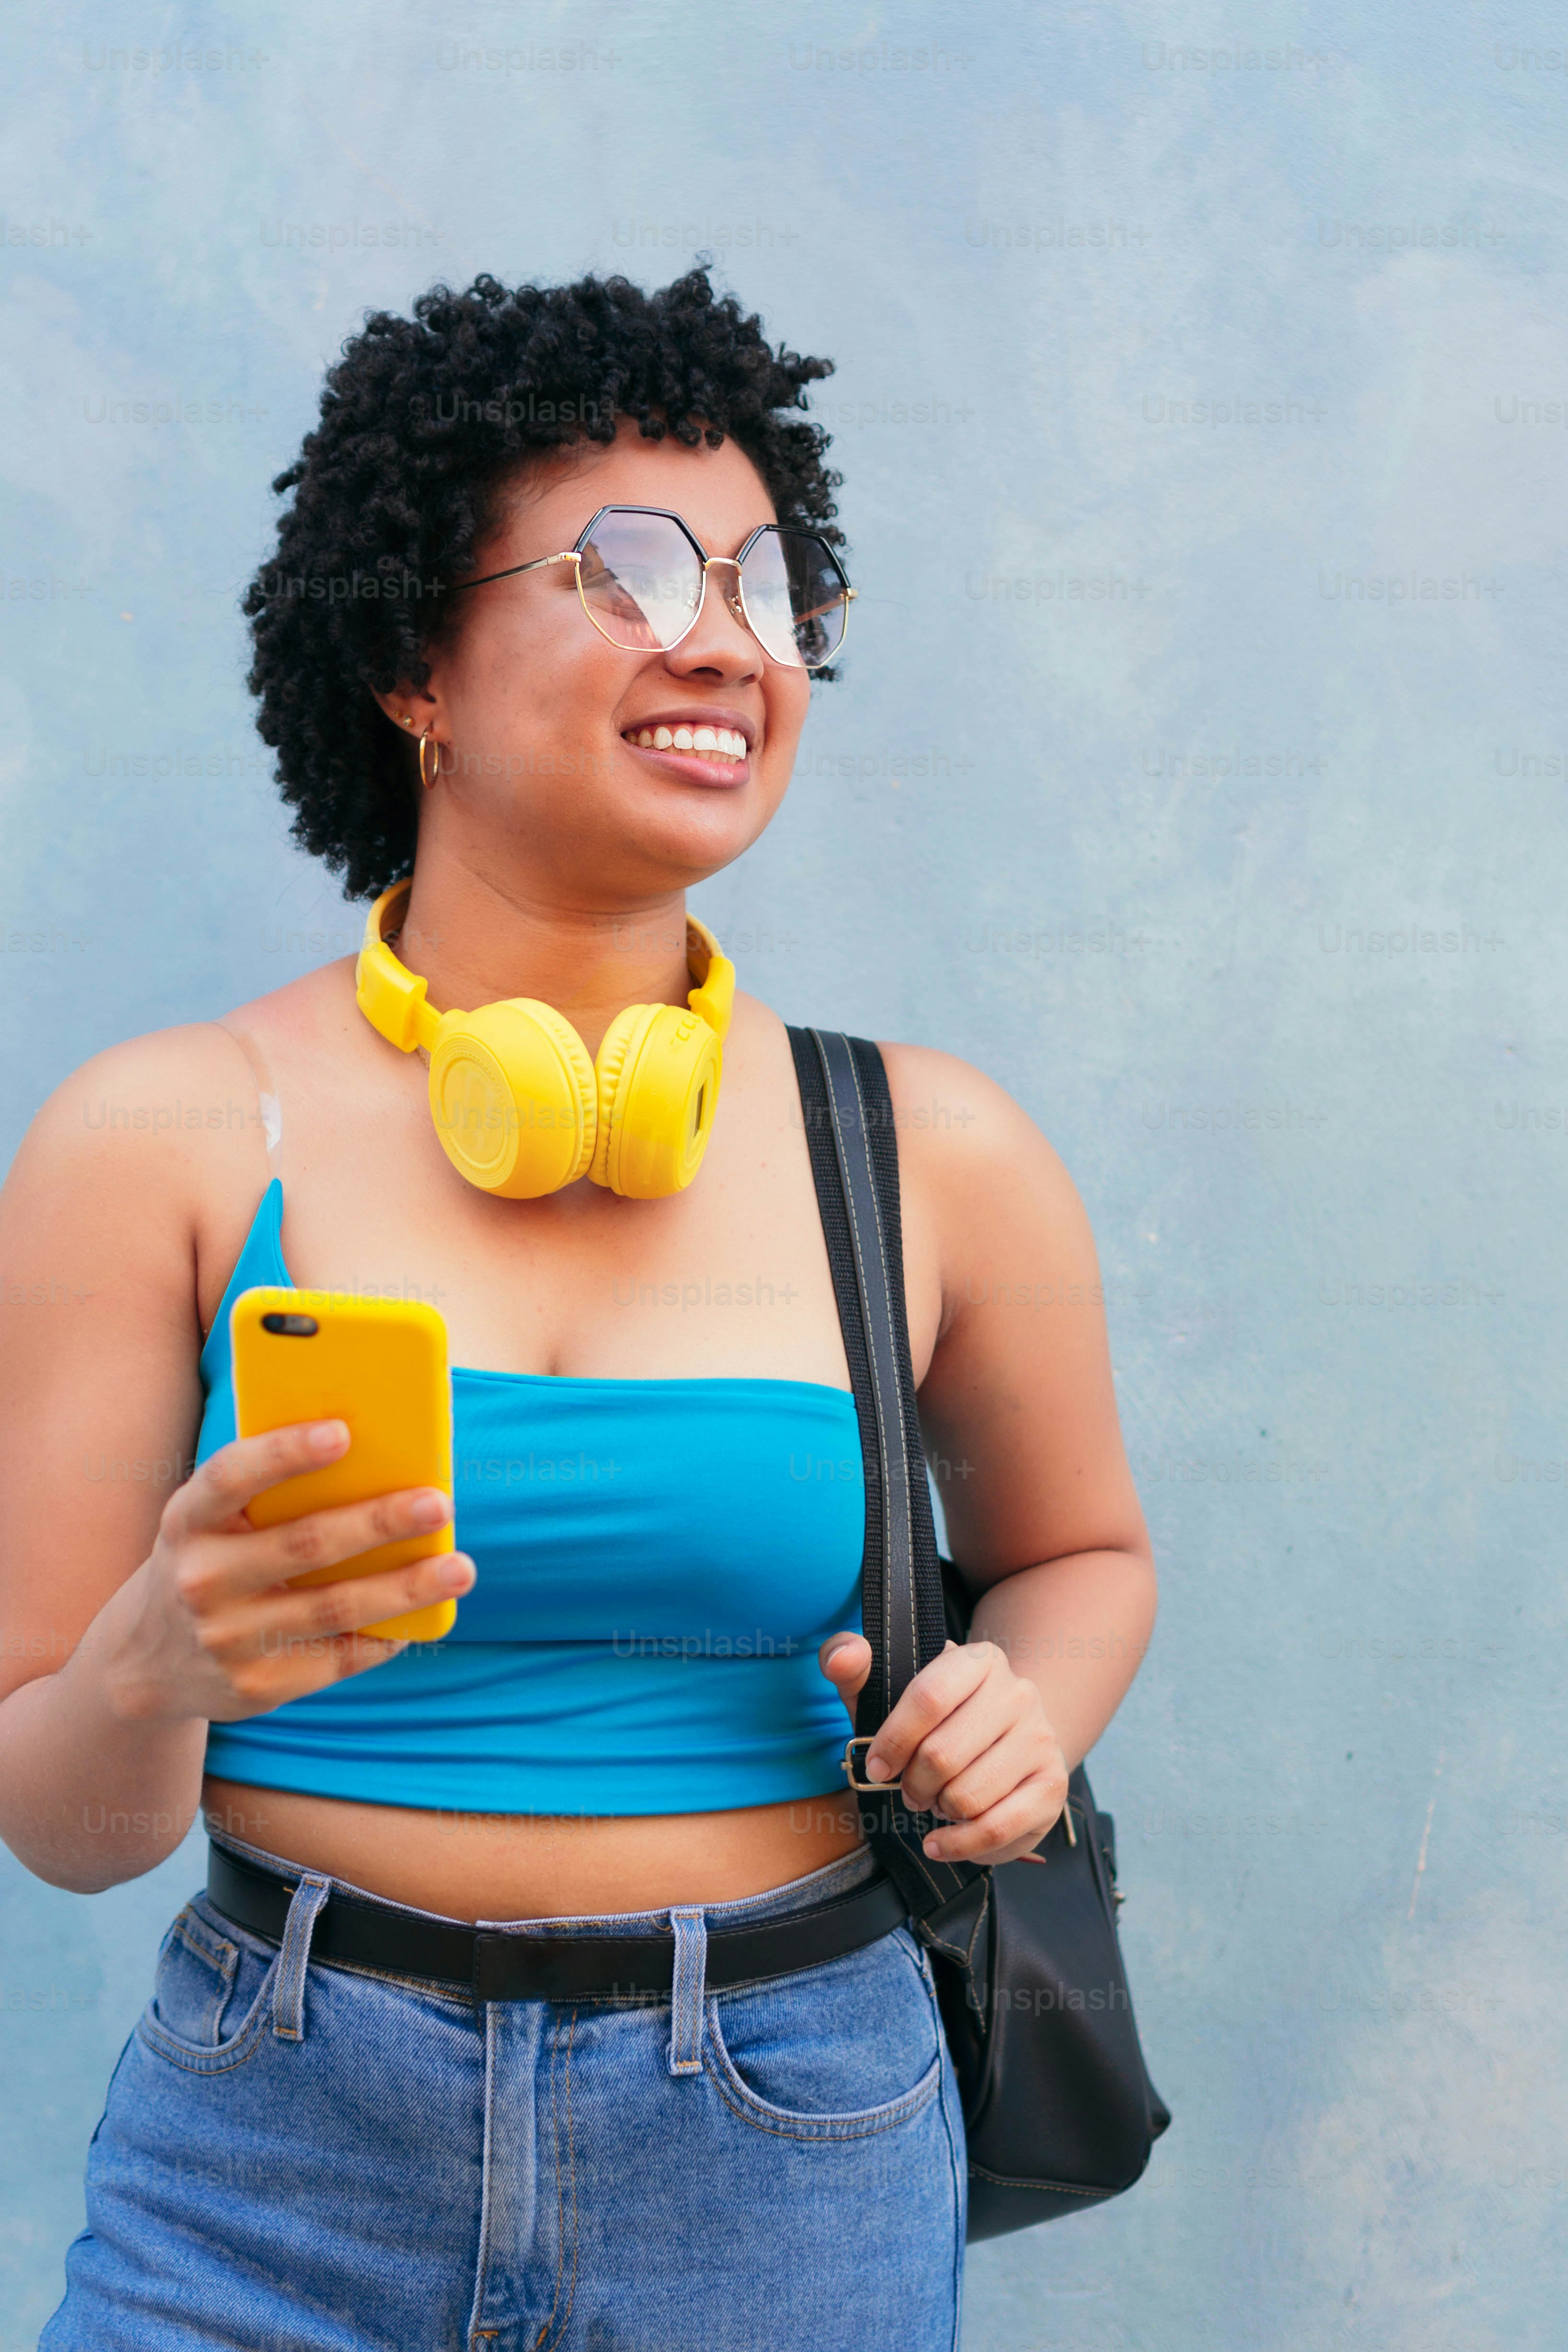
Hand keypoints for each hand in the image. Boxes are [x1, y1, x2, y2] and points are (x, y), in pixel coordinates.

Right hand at [107, 1420, 475, 1724]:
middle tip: (439, 1504)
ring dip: (405, 1588)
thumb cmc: (210, 1558)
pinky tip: (422, 1618)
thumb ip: (266, 1491)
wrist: (149, 1659)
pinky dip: (385, 1636)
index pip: (232, 1477)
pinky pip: (337, 1658)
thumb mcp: (211, 1520)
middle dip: (379, 1522)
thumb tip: (373, 1450)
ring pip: (334, 1607)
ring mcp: (227, 1638)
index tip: (343, 1433)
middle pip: (305, 1544)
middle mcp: (202, 1579)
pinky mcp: (255, 1686)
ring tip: (460, 1569)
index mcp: (188, 1520)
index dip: (285, 1453)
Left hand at [818, 1633, 1067, 1863]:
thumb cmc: (934, 1718)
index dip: (893, 1740)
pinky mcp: (1052, 1785)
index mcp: (979, 1659)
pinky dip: (958, 1845)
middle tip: (909, 1790)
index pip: (928, 1697)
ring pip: (968, 1795)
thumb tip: (843, 1657)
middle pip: (944, 1754)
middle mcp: (1019, 1693)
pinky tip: (939, 1841)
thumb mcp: (888, 1686)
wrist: (1002, 1741)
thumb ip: (852, 1663)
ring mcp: (1040, 1739)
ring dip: (938, 1810)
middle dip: (913, 1784)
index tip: (876, 1767)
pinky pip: (996, 1828)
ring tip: (935, 1802)